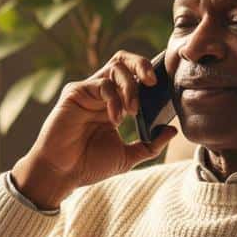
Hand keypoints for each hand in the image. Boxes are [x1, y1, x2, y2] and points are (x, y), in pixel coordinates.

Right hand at [11, 51, 177, 209]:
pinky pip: (101, 84)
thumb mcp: (128, 157)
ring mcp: (88, 91)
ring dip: (130, 87)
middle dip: (142, 65)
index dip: (150, 77)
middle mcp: (102, 94)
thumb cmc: (89, 165)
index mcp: (115, 105)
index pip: (135, 78)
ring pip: (115, 67)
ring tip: (132, 111)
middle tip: (152, 82)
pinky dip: (114, 99)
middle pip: (124, 61)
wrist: (62, 174)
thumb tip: (173, 130)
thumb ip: (151, 144)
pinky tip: (115, 119)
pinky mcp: (75, 92)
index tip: (166, 89)